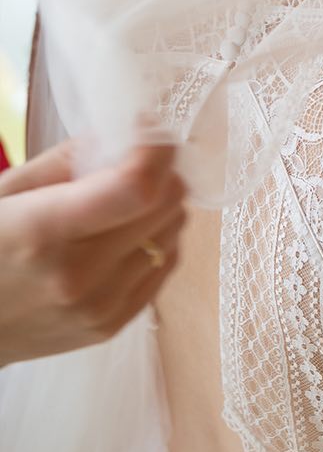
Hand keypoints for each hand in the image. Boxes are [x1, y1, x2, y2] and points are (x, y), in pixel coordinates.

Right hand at [0, 128, 187, 365]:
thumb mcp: (8, 190)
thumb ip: (69, 158)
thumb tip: (127, 137)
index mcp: (45, 233)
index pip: (137, 187)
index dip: (155, 150)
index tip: (147, 127)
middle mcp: (80, 276)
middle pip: (167, 203)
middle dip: (160, 171)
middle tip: (133, 162)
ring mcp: (101, 307)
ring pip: (176, 231)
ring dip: (161, 206)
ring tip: (124, 202)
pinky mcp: (114, 324)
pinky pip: (167, 263)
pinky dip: (158, 238)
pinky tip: (125, 234)